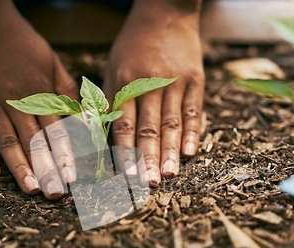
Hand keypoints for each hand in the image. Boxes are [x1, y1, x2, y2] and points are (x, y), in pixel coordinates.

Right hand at [0, 0, 76, 198]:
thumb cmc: (23, 43)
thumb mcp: (52, 61)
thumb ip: (68, 91)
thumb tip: (86, 117)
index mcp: (41, 92)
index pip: (57, 130)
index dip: (66, 155)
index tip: (74, 178)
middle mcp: (18, 100)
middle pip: (35, 141)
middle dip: (48, 169)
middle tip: (56, 194)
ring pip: (8, 140)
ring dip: (20, 167)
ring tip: (32, 190)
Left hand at [104, 0, 204, 185]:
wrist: (166, 11)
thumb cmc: (133, 44)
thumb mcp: (113, 66)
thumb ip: (109, 99)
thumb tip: (99, 134)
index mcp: (126, 82)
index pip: (124, 124)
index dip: (124, 152)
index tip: (125, 176)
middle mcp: (150, 83)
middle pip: (149, 128)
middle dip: (148, 159)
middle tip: (148, 184)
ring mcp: (175, 81)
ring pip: (172, 123)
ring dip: (170, 152)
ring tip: (169, 175)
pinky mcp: (195, 80)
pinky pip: (194, 110)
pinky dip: (193, 132)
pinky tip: (190, 152)